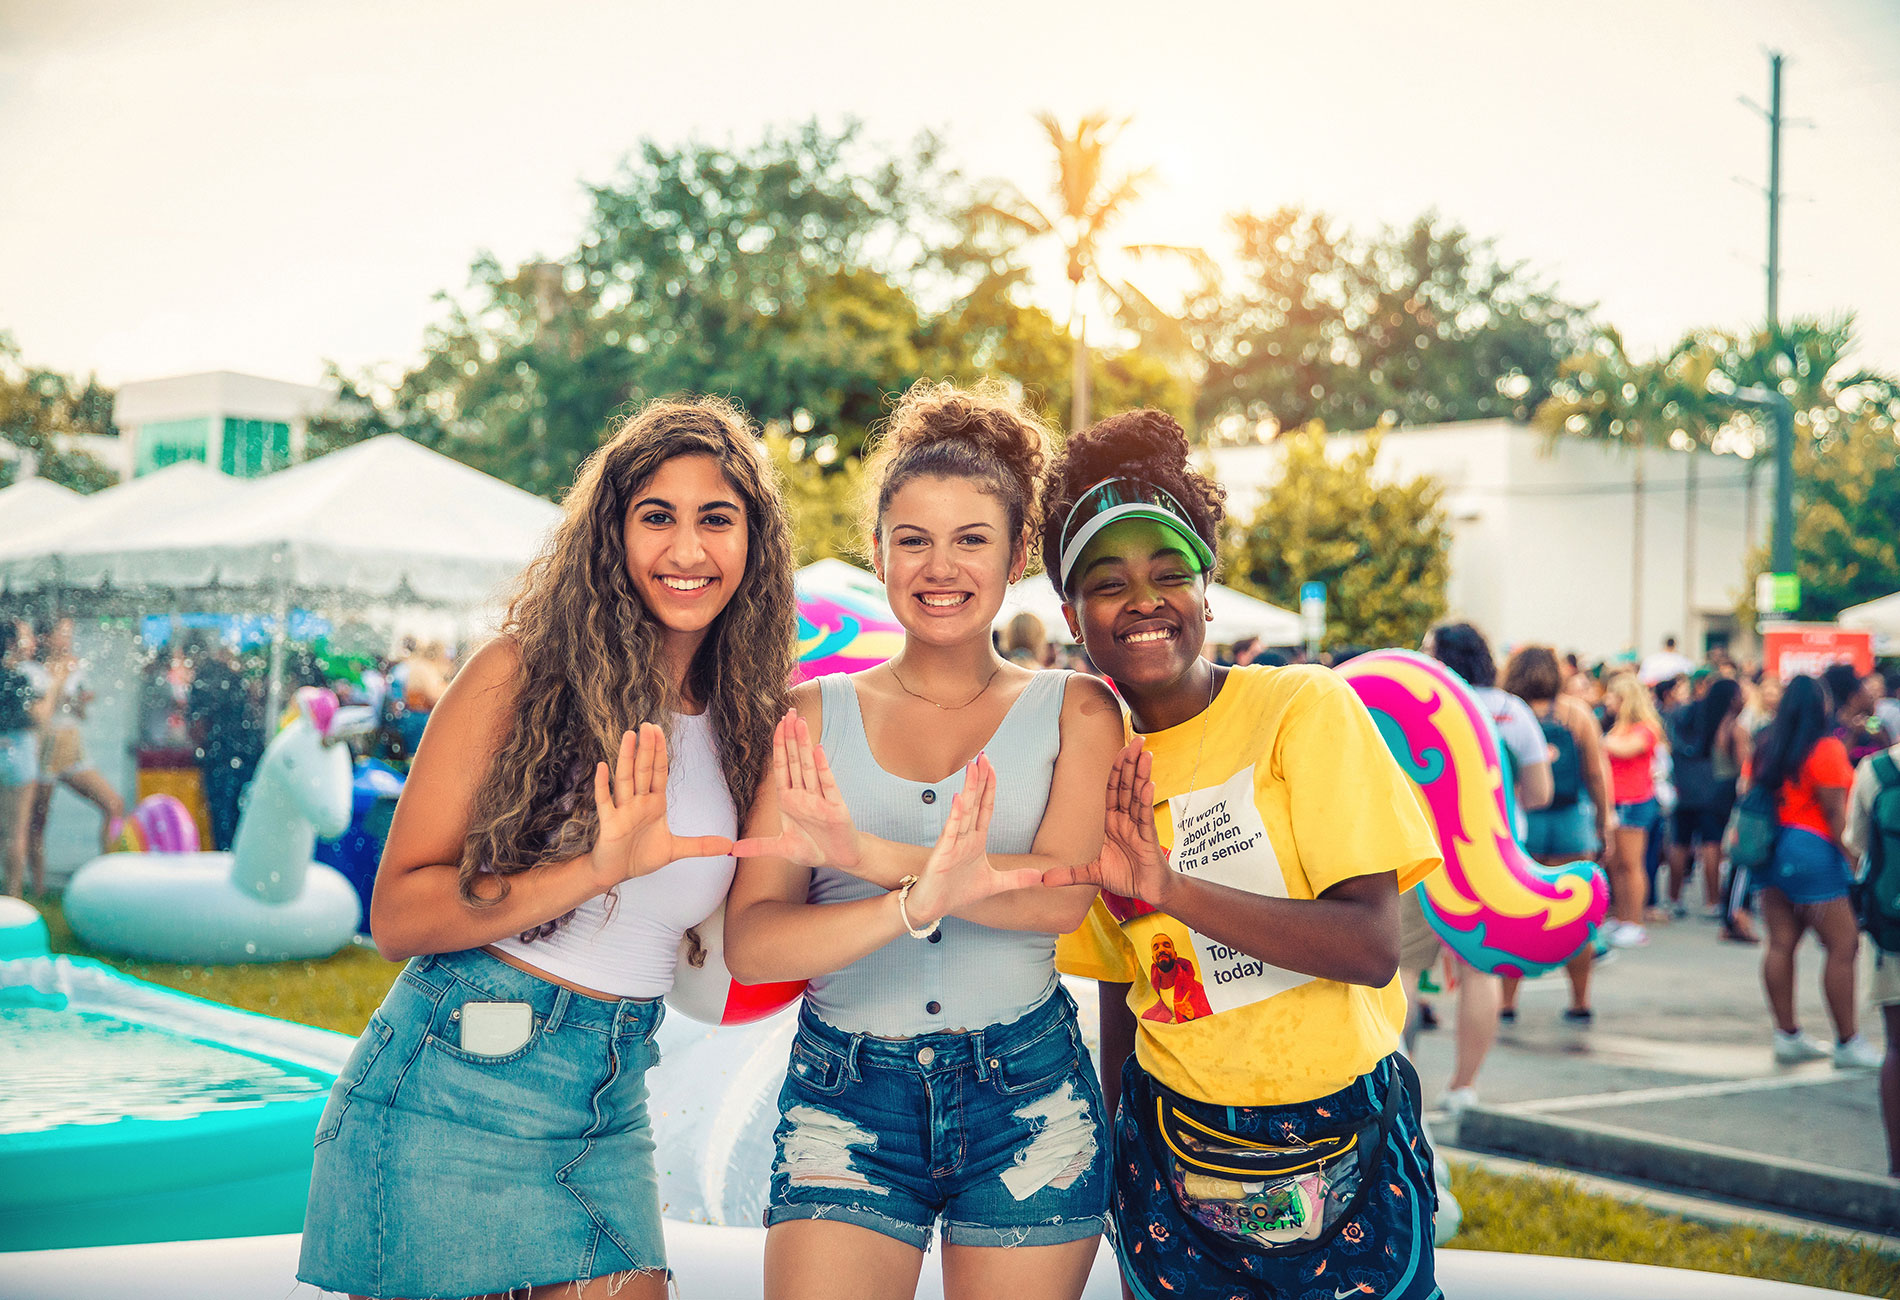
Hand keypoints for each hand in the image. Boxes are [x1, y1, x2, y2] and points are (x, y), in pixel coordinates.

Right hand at [588, 724, 733, 887]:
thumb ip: (700, 845)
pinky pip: (605, 801)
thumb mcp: (675, 850)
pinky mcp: (609, 823)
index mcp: (654, 803)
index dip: (659, 753)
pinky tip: (602, 767)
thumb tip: (729, 845)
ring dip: (626, 758)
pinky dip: (602, 785)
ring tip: (629, 736)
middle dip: (646, 748)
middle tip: (648, 724)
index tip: (660, 732)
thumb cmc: (640, 857)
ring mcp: (622, 810)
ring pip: (624, 779)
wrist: (615, 873)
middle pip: (643, 770)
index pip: (658, 773)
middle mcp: (638, 802)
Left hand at [730, 711, 863, 871]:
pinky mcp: (835, 807)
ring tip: (800, 722)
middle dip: (791, 736)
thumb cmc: (814, 848)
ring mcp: (820, 798)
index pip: (782, 768)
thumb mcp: (781, 848)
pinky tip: (818, 749)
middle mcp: (804, 795)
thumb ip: (757, 847)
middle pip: (796, 760)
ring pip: (809, 766)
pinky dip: (823, 767)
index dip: (779, 746)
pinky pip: (827, 784)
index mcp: (789, 800)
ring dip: (804, 744)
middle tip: (789, 711)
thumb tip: (731, 850)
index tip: (776, 725)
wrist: (840, 858)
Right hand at [903, 755, 1043, 926]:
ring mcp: (952, 844)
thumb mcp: (994, 884)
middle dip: (980, 779)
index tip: (992, 767)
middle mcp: (964, 837)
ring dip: (969, 789)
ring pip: (963, 811)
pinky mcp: (941, 855)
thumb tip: (1041, 876)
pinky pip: (950, 832)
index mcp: (975, 840)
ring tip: (973, 768)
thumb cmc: (957, 892)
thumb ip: (1016, 878)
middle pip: (974, 803)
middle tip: (983, 756)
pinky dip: (955, 815)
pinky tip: (960, 799)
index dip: (990, 788)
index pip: (985, 808)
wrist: (931, 908)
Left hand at [1041, 738, 1175, 906]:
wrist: (1148, 892)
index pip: (1112, 791)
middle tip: (1136, 739)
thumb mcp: (1092, 874)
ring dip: (1141, 773)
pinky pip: (1146, 815)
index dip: (1116, 770)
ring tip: (1144, 752)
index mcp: (1113, 822)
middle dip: (1130, 762)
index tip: (1120, 750)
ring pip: (1138, 795)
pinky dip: (1147, 799)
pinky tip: (1149, 784)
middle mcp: (1126, 820)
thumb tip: (1042, 880)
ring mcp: (1138, 827)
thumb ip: (1070, 874)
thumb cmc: (1126, 877)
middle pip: (1127, 786)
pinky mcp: (1148, 838)